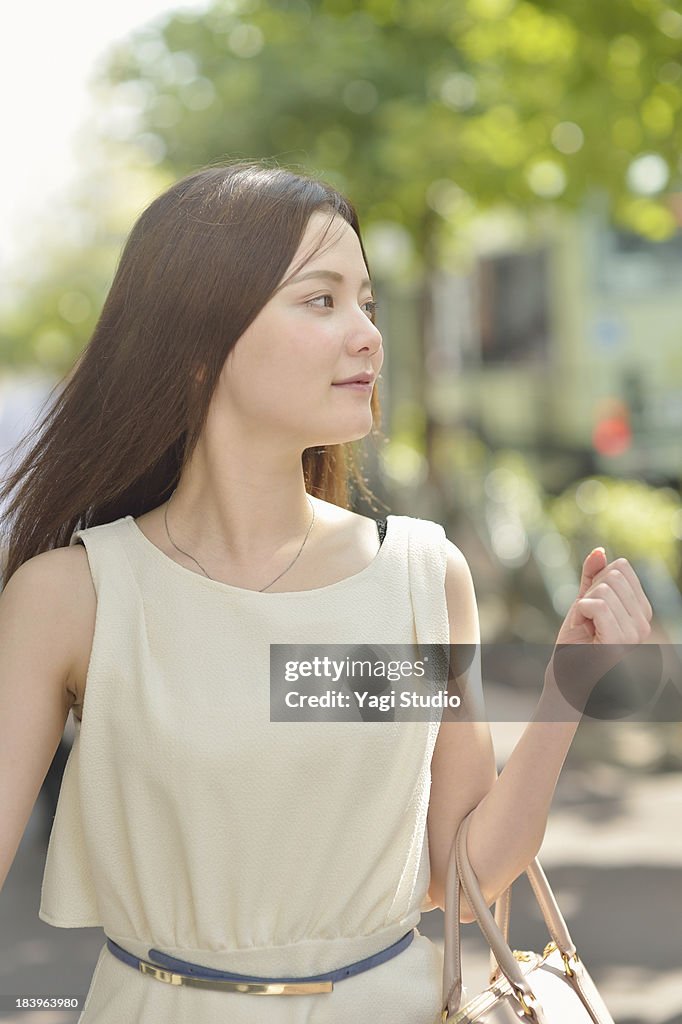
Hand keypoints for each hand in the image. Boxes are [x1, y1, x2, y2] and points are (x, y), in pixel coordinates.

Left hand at [547, 548, 653, 709]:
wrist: (567, 677)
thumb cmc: (576, 643)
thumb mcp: (583, 602)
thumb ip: (592, 576)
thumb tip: (599, 551)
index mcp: (640, 610)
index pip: (621, 568)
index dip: (596, 582)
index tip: (591, 607)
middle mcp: (643, 622)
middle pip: (612, 576)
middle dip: (589, 593)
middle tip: (586, 620)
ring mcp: (634, 633)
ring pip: (603, 590)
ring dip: (582, 606)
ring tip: (585, 628)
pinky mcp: (618, 641)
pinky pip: (598, 605)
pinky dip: (581, 611)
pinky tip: (582, 628)